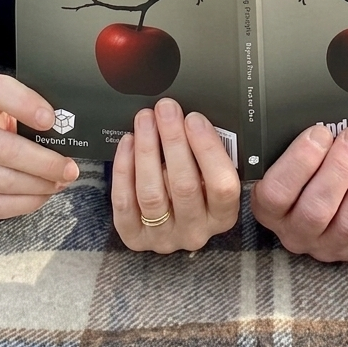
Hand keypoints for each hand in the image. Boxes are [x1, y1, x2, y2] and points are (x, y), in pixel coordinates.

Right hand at [0, 73, 79, 223]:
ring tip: (60, 183)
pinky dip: (22, 204)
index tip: (50, 119)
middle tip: (70, 169)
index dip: (24, 104)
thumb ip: (40, 114)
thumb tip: (75, 126)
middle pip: (4, 148)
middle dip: (43, 162)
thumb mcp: (19, 112)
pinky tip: (40, 197)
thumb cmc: (8, 128)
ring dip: (36, 186)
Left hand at [111, 99, 239, 252]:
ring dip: (147, 150)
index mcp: (223, 215)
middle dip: (173, 141)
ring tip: (145, 120)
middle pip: (184, 186)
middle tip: (166, 110)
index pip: (223, 186)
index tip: (194, 119)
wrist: (171, 218)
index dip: (208, 150)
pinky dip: (125, 169)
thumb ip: (209, 151)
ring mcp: (164, 237)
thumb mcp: (211, 172)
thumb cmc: (196, 184)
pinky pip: (125, 202)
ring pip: (152, 194)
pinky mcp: (135, 237)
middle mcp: (195, 231)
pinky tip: (128, 141)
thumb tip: (193, 116)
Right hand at [250, 125, 347, 262]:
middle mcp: (295, 233)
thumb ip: (302, 141)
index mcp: (269, 207)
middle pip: (317, 209)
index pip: (277, 192)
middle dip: (341, 167)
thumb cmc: (307, 166)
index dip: (299, 162)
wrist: (325, 194)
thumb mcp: (290, 154)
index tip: (320, 132)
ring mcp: (327, 246)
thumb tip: (323, 110)